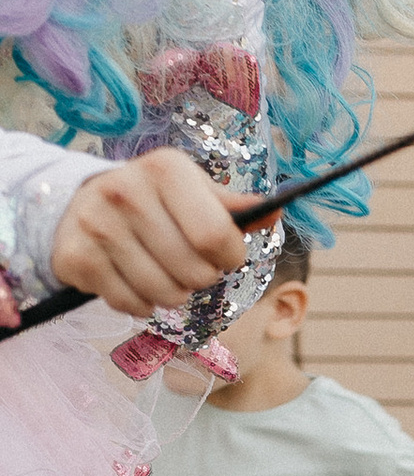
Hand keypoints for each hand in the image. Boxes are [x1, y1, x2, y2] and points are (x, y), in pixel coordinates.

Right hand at [50, 154, 251, 315]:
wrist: (81, 205)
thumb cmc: (154, 202)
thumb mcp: (193, 192)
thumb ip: (233, 207)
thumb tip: (273, 211)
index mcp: (165, 169)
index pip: (216, 236)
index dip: (229, 256)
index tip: (223, 254)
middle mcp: (126, 190)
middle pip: (195, 272)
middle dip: (201, 278)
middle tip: (186, 264)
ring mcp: (98, 224)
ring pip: (166, 295)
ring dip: (173, 295)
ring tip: (162, 272)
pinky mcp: (78, 257)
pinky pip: (133, 305)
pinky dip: (142, 303)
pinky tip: (134, 279)